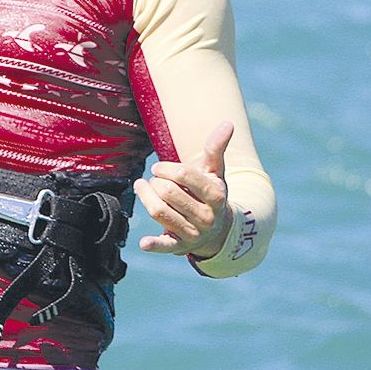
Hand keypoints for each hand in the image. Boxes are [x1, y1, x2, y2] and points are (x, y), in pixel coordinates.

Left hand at [135, 121, 233, 257]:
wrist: (218, 230)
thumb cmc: (210, 193)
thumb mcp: (215, 172)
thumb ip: (216, 148)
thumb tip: (228, 123)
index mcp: (216, 195)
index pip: (185, 174)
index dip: (166, 168)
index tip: (159, 167)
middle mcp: (206, 216)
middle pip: (168, 192)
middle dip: (156, 182)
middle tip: (155, 180)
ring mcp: (193, 233)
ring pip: (159, 211)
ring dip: (145, 196)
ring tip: (142, 187)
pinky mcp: (179, 246)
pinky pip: (165, 246)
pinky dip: (153, 245)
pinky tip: (144, 242)